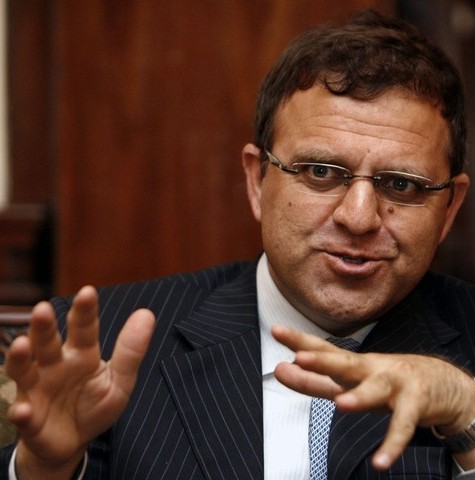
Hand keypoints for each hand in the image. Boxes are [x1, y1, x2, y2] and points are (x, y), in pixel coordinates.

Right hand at [5, 286, 154, 478]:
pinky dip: (21, 413)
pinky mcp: (30, 419)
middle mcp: (56, 366)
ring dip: (22, 358)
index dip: (85, 311)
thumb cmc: (96, 404)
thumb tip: (146, 313)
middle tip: (43, 309)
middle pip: (48, 343)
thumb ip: (131, 350)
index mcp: (82, 354)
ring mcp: (38, 391)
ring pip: (25, 370)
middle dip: (44, 327)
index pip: (84, 329)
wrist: (76, 442)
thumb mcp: (120, 379)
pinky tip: (24, 411)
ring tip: (21, 345)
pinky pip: (23, 415)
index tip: (88, 291)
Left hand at [272, 325, 474, 470]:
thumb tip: (281, 370)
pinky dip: (392, 443)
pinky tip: (380, 461)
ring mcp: (395, 383)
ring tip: (342, 405)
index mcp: (352, 364)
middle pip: (345, 362)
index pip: (322, 349)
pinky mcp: (416, 403)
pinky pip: (403, 425)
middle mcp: (371, 368)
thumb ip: (314, 380)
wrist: (442, 382)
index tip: (275, 330)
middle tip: (300, 358)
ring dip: (360, 396)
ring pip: (376, 389)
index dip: (299, 340)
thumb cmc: (386, 380)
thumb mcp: (349, 381)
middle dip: (322, 360)